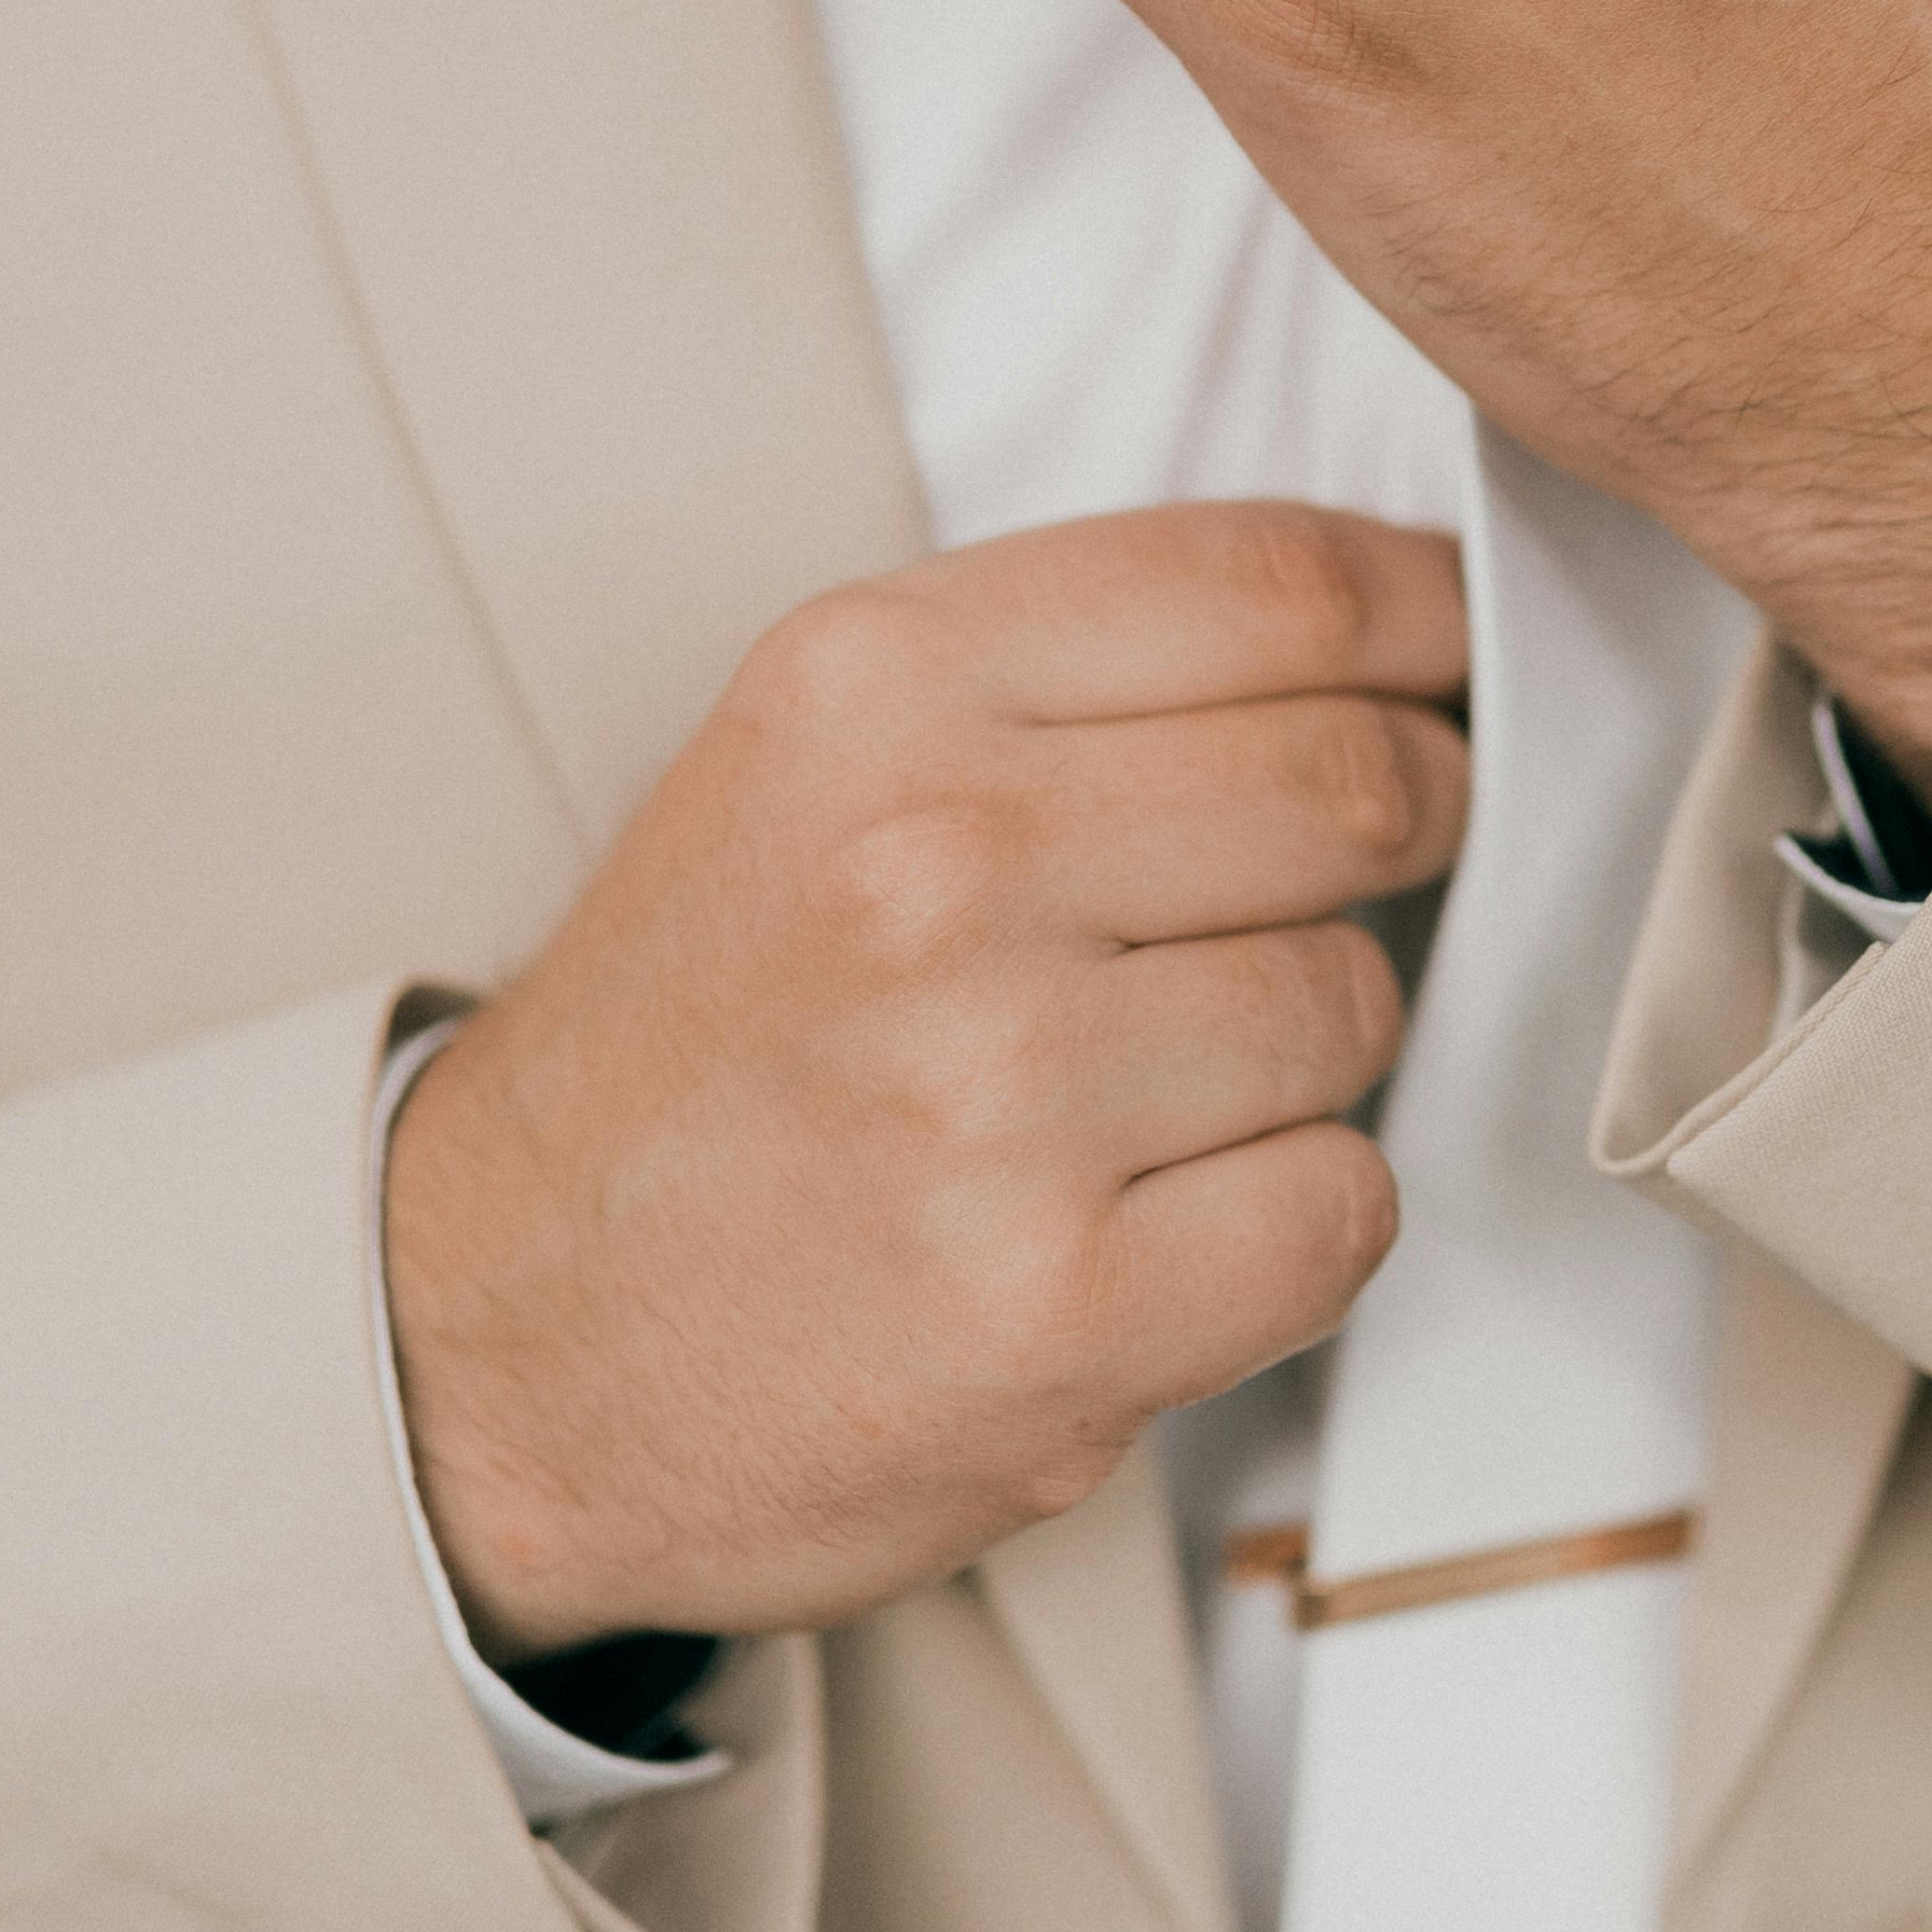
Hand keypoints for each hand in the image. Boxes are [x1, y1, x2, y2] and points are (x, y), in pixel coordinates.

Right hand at [383, 508, 1467, 1654]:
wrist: (486, 1343)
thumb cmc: (695, 1052)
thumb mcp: (807, 762)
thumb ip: (1059, 678)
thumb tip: (1378, 634)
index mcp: (874, 688)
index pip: (1279, 589)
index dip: (1420, 628)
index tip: (1445, 668)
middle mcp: (938, 864)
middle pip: (1359, 785)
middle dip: (1394, 835)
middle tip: (1323, 893)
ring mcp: (1003, 1095)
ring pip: (1356, 1005)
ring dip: (1305, 1056)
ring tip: (1153, 1092)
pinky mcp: (1065, 1310)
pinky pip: (1339, 1209)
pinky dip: (1289, 1226)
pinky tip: (1157, 1226)